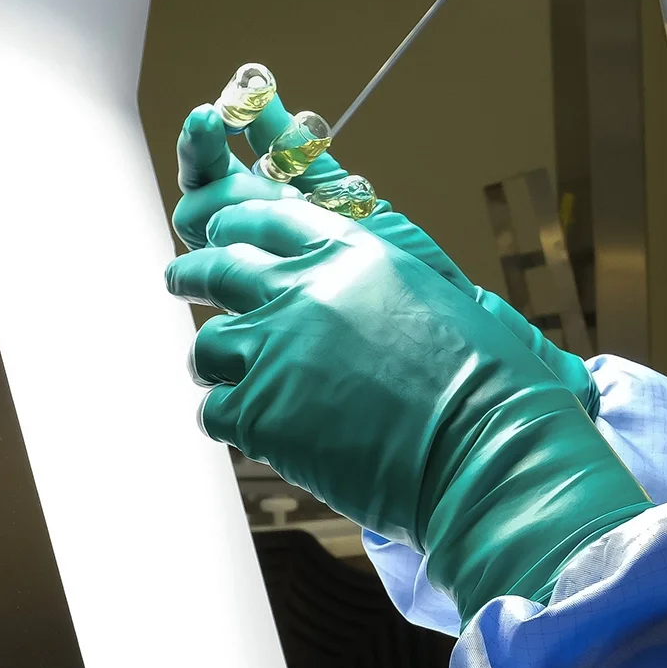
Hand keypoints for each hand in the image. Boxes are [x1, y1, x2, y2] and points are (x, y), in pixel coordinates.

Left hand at [170, 97, 598, 414]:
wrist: (483, 448)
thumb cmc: (486, 384)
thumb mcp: (437, 303)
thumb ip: (382, 295)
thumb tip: (359, 312)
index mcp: (354, 253)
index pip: (270, 218)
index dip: (236, 224)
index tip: (220, 232)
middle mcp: (305, 290)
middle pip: (220, 266)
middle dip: (193, 272)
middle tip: (180, 279)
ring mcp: (275, 349)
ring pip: (207, 342)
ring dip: (212, 359)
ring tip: (220, 376)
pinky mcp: (260, 411)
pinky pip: (214, 409)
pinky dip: (226, 420)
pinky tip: (247, 429)